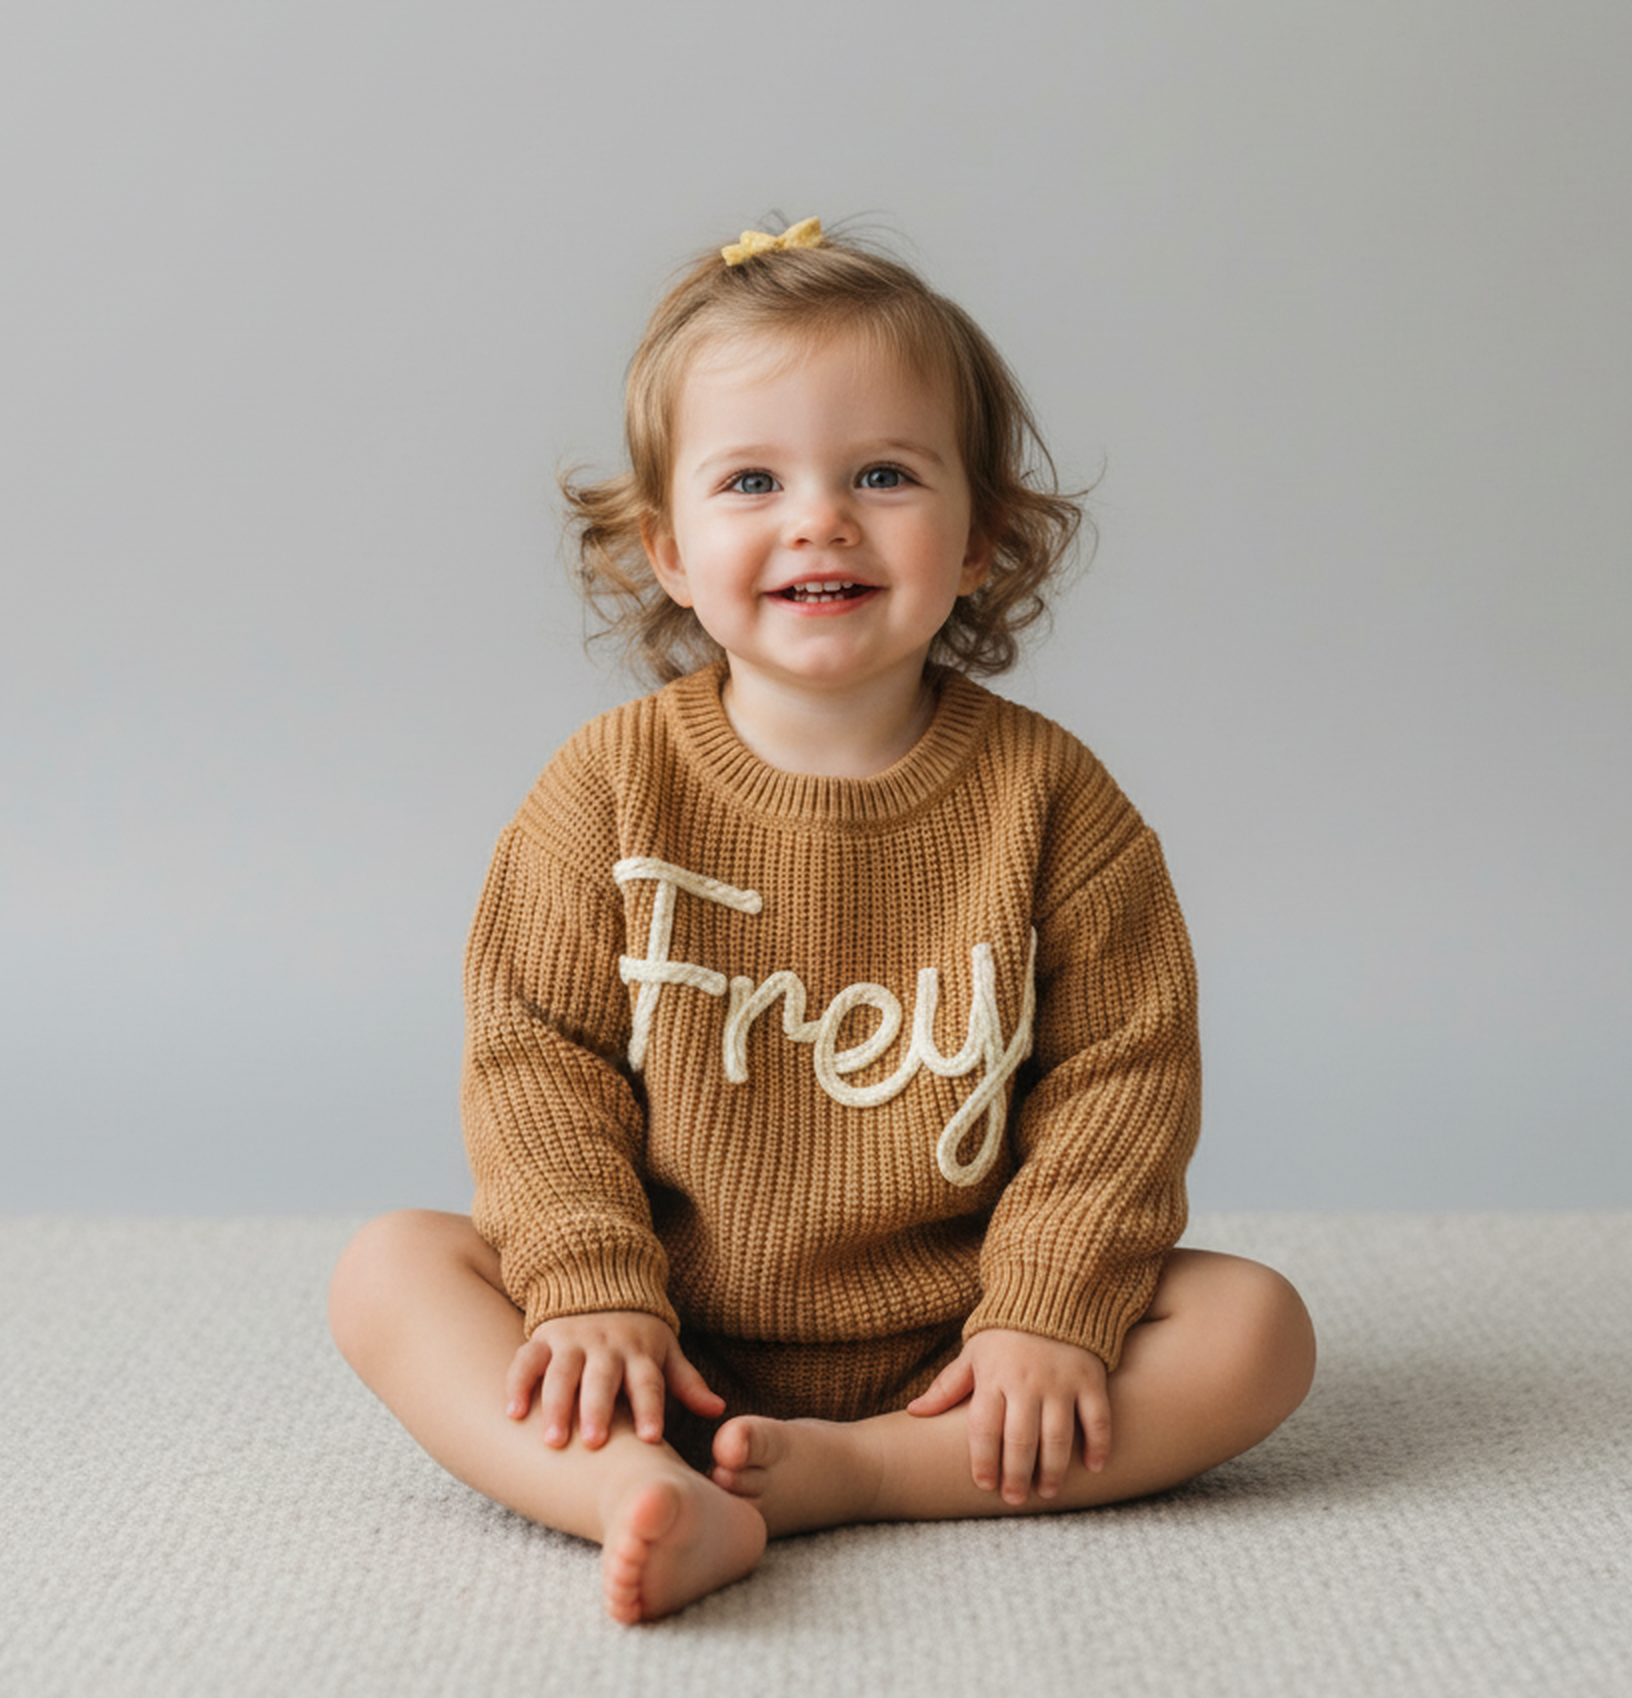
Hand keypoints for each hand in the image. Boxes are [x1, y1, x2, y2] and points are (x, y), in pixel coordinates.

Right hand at [504, 1310, 724, 1448]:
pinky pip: (527, 1360)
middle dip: (598, 1409)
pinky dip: (518, 1383)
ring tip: (552, 1440)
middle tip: (594, 1443)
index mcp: (640, 1352)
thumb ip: (687, 1383)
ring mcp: (572, 1341)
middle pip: (602, 1379)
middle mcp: (606, 1346)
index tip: (652, 1439)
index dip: (651, 1408)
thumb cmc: (638, 1334)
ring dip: (556, 1404)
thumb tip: (718, 1409)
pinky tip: (513, 1412)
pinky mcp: (543, 1339)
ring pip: (562, 1372)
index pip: (648, 1381)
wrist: (600, 1281)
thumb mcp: (666, 1351)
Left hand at [907, 1328, 1110, 1503]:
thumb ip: (947, 1387)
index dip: (983, 1461)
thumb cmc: (1005, 1333)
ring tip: (1046, 1492)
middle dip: (1016, 1476)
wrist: (1049, 1293)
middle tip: (1014, 1499)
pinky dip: (1098, 1445)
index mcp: (993, 1377)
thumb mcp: (972, 1354)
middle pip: (1020, 1440)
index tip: (985, 1485)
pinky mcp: (1090, 1378)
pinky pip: (1097, 1419)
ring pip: (1058, 1436)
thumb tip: (913, 1411)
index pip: (984, 1429)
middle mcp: (1026, 1381)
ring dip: (1053, 1470)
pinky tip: (1093, 1468)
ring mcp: (1060, 1381)